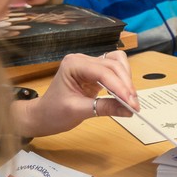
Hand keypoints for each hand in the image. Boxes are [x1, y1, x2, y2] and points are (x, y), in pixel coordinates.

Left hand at [11, 51, 138, 137]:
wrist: (43, 115)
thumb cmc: (53, 112)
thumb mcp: (78, 111)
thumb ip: (104, 108)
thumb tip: (129, 110)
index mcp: (74, 64)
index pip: (103, 72)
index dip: (120, 87)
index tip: (132, 104)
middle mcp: (83, 60)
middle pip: (114, 65)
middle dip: (126, 85)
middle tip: (134, 105)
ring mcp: (90, 65)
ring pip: (118, 64)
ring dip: (127, 81)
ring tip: (130, 100)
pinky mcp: (96, 72)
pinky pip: (115, 72)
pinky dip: (123, 82)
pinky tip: (124, 95)